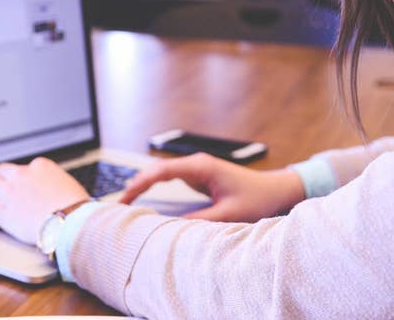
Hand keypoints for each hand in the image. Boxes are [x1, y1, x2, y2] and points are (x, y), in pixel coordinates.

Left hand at [0, 157, 89, 244]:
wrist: (70, 223)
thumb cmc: (77, 208)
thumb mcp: (70, 186)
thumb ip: (57, 184)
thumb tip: (57, 190)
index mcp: (41, 166)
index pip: (26, 167)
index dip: (23, 176)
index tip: (23, 183)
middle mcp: (22, 175)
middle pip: (2, 170)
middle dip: (1, 178)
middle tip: (0, 185)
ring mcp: (10, 193)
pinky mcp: (2, 212)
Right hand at [120, 153, 304, 221]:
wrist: (276, 190)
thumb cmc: (258, 199)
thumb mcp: (228, 214)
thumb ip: (200, 221)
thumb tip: (171, 229)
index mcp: (201, 167)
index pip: (161, 171)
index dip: (140, 184)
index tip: (125, 198)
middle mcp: (196, 164)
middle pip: (156, 170)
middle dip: (135, 185)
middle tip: (117, 205)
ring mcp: (196, 169)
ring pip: (161, 174)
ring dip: (143, 186)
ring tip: (124, 204)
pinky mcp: (198, 177)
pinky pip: (169, 180)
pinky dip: (154, 188)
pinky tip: (143, 199)